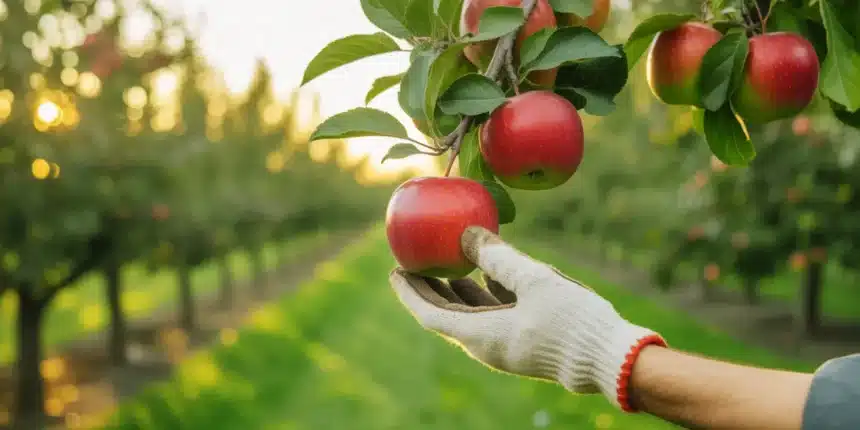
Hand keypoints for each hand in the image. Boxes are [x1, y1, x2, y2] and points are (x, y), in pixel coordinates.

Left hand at [389, 226, 667, 410]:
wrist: (612, 360)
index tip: (395, 270)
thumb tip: (466, 234)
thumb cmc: (572, 321)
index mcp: (481, 335)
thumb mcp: (534, 281)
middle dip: (429, 287)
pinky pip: (494, 314)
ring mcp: (506, 344)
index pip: (430, 314)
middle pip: (446, 314)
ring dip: (456, 288)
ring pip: (470, 314)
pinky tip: (489, 269)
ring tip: (446, 261)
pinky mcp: (524, 341)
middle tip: (414, 261)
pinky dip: (485, 292)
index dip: (410, 292)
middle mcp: (487, 344)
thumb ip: (498, 257)